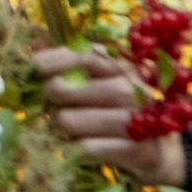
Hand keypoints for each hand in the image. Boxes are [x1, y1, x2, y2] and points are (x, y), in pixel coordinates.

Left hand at [30, 47, 187, 186]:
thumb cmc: (117, 110)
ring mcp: (135, 119)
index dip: (51, 60)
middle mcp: (130, 88)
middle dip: (49, 98)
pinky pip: (85, 147)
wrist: (158, 152)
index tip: (32, 67)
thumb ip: (67, 61)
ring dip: (59, 127)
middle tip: (52, 105)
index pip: (81, 55)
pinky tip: (80, 146)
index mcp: (120, 66)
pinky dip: (74, 148)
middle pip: (65, 88)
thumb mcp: (99, 80)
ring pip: (68, 120)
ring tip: (67, 129)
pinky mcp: (137, 149)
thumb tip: (32, 39)